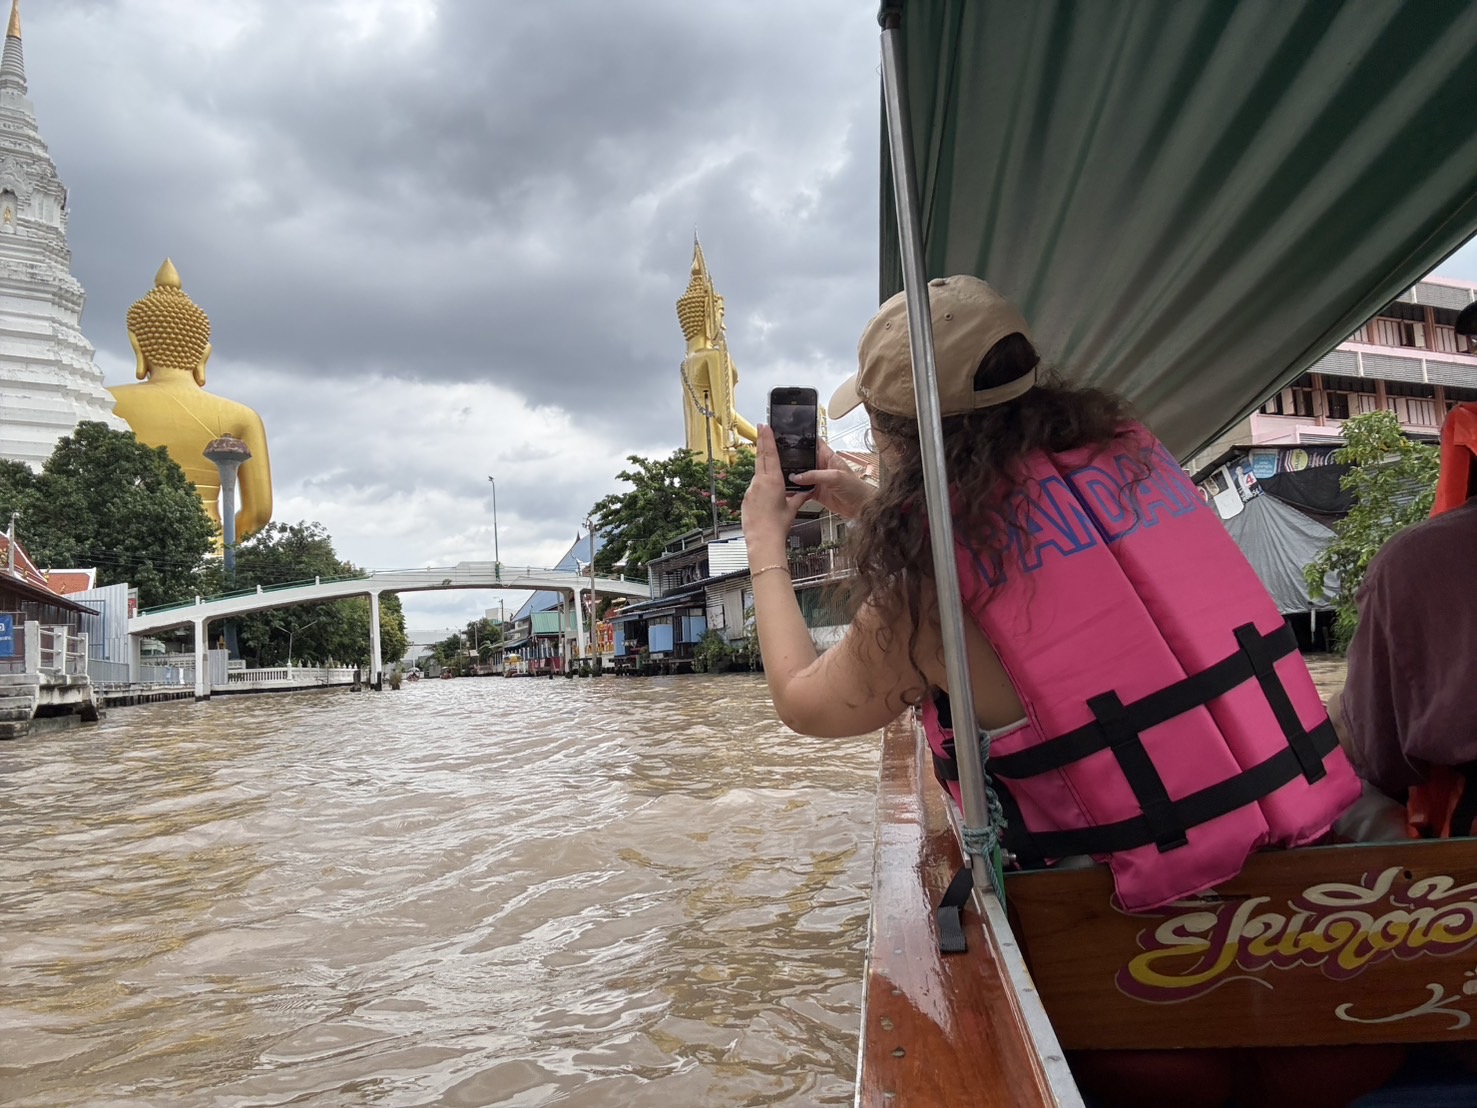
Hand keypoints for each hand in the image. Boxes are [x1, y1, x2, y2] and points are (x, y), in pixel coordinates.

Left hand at [743, 424, 811, 548]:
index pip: (770, 454)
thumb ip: (799, 496)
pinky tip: (767, 494)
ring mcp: (751, 490)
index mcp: (773, 481)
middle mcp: (759, 482)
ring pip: (758, 474)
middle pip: (760, 458)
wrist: (762, 540)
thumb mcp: (792, 508)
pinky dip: (760, 485)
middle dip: (761, 442)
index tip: (765, 426)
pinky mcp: (746, 499)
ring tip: (770, 466)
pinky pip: (754, 487)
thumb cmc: (778, 525)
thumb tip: (806, 490)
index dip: (767, 439)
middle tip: (761, 428)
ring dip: (763, 468)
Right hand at [788, 439, 874, 520]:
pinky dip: (795, 491)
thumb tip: (798, 476)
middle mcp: (822, 467)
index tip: (791, 437)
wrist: (860, 507)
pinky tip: (788, 490)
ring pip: (801, 476)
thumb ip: (815, 475)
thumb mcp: (835, 477)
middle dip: (794, 460)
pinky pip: (802, 490)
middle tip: (781, 460)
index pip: (815, 443)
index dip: (804, 439)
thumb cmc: (855, 488)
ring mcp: (818, 480)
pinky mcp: (816, 492)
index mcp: (829, 457)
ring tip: (781, 476)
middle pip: (804, 460)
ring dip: (793, 477)